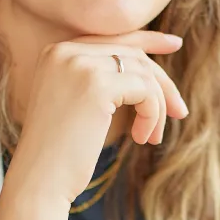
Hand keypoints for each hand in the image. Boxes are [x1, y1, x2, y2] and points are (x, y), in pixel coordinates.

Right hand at [6, 30, 187, 206]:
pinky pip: (145, 90)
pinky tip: (142, 138)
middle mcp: (65, 51)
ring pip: (143, 72)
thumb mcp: (77, 108)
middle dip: (161, 84)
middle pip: (132, 53)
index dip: (148, 40)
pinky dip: (152, 114)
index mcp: (56, 53)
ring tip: (152, 138)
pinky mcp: (96, 84)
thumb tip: (148, 72)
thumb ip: (101, 81)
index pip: (112, 39)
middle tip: (180, 113)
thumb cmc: (59, 155)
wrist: (39, 181)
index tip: (175, 44)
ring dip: (156, 107)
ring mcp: (80, 65)